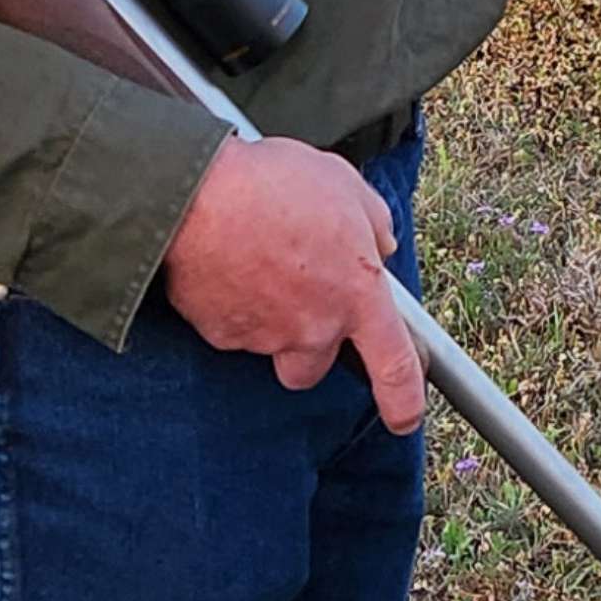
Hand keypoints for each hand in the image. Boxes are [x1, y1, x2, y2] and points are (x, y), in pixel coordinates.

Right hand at [161, 134, 426, 431]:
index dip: (403, 401)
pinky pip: (234, 329)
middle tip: (297, 291)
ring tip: (256, 261)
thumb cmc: (272, 184)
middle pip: (316, 366)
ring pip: (273, 346)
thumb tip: (380, 243)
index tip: (405, 417)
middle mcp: (314, 327)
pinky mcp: (222, 335)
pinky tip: (227, 263)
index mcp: (357, 293)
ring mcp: (265, 337)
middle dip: (309, 340)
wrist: (196, 195)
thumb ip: (374, 222)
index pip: (394, 366)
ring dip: (270, 317)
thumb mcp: (345, 185)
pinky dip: (232, 306)